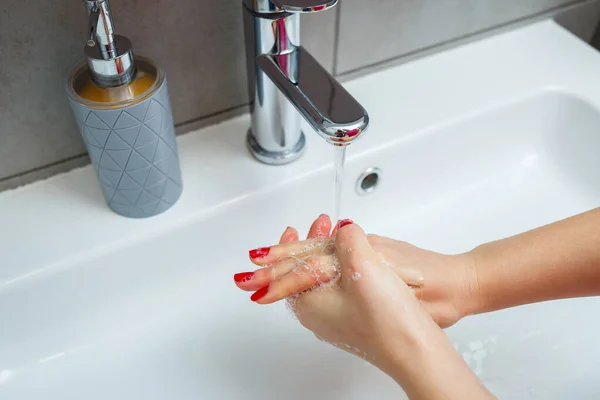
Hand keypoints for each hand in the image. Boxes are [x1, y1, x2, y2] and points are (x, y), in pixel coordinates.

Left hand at [248, 222, 493, 398]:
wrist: (416, 351)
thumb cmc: (386, 320)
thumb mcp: (361, 264)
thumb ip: (347, 238)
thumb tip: (345, 229)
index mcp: (308, 302)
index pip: (287, 268)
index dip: (288, 245)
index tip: (291, 229)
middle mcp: (318, 313)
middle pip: (304, 272)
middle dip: (313, 245)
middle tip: (322, 225)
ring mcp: (338, 319)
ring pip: (325, 279)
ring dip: (332, 254)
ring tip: (344, 237)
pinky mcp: (358, 320)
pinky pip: (342, 288)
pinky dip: (346, 269)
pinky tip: (361, 261)